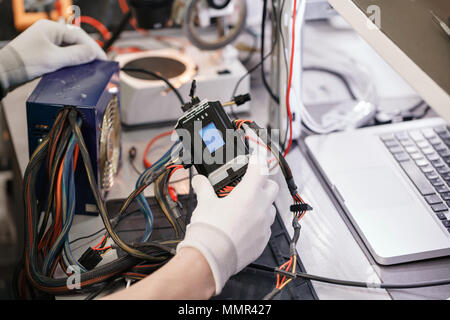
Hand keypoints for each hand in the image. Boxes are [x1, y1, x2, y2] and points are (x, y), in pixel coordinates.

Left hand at [0, 19, 105, 93]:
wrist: (6, 72)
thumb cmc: (25, 62)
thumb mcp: (55, 59)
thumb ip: (76, 55)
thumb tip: (92, 53)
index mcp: (51, 28)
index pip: (79, 36)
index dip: (93, 48)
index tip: (102, 59)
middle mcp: (48, 32)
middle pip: (75, 40)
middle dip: (88, 51)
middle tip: (99, 63)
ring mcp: (45, 41)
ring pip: (69, 47)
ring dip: (80, 56)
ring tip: (90, 65)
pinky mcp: (43, 51)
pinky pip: (62, 53)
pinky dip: (71, 59)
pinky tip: (76, 67)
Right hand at [177, 153, 278, 293]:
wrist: (210, 258)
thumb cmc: (209, 231)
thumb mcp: (204, 203)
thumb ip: (204, 187)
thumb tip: (200, 181)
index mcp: (249, 193)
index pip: (261, 168)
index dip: (257, 161)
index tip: (253, 161)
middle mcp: (261, 207)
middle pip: (272, 186)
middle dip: (263, 183)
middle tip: (250, 184)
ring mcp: (264, 226)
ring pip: (271, 208)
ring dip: (262, 204)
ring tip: (245, 207)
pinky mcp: (262, 241)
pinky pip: (265, 227)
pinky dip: (258, 224)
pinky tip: (244, 226)